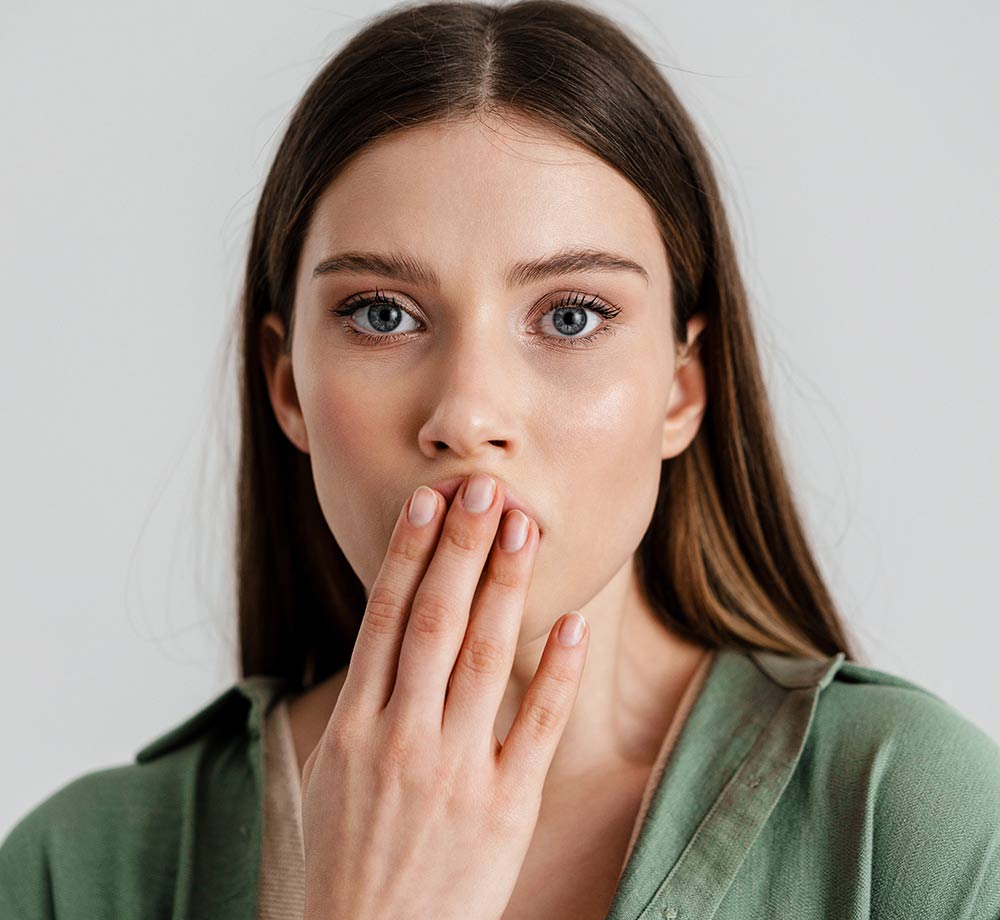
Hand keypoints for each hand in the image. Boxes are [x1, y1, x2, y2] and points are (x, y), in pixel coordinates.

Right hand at [300, 471, 588, 919]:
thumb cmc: (332, 876)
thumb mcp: (312, 789)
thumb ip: (331, 718)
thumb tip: (346, 663)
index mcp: (352, 728)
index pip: (385, 619)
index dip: (408, 554)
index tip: (426, 502)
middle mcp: (401, 737)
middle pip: (436, 620)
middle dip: (461, 547)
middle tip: (483, 487)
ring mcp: (455, 772)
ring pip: (484, 657)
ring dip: (506, 586)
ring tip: (524, 527)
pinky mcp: (503, 810)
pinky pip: (536, 729)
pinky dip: (554, 675)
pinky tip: (571, 625)